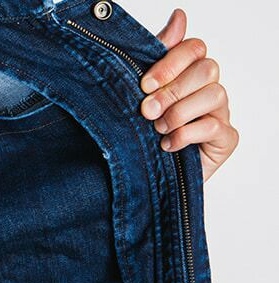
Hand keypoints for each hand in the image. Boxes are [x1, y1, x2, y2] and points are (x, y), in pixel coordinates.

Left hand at [140, 9, 238, 181]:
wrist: (149, 178)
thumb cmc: (146, 135)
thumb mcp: (144, 96)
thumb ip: (159, 58)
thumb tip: (179, 16)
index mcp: (189, 75)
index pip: (194, 49)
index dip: (171, 62)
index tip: (144, 84)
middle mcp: (208, 90)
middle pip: (207, 69)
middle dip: (172, 89)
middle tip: (146, 110)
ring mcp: (219, 114)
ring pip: (214, 94)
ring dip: (179, 112)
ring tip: (157, 129)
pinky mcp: (225, 140)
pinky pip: (214, 127)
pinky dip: (186, 135)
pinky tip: (167, 145)